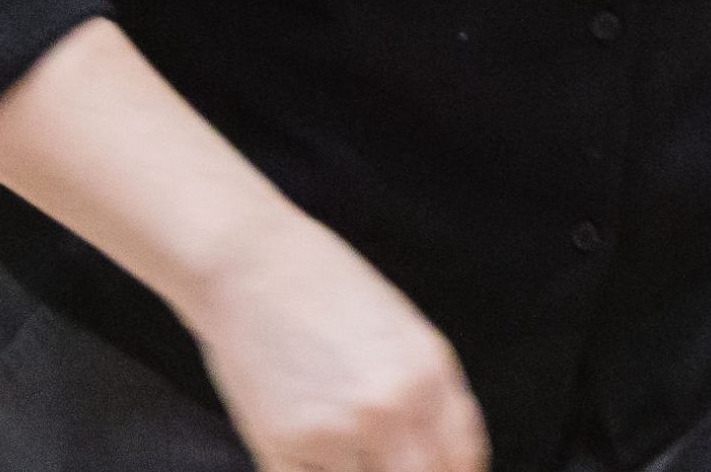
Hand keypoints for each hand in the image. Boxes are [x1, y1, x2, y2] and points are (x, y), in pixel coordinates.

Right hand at [182, 207, 489, 471]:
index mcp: (429, 371)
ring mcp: (340, 429)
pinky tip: (302, 444)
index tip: (431, 469)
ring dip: (351, 470)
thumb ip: (428, 392)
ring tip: (332, 438)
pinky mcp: (286, 446)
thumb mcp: (400, 326)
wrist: (247, 260)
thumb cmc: (320, 285)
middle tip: (377, 458)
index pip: (463, 460)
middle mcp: (392, 404)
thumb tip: (444, 455)